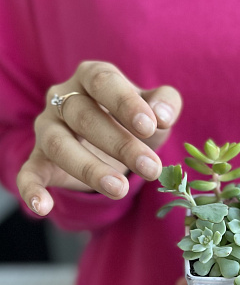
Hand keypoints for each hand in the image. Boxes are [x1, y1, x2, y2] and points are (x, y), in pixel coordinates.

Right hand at [17, 61, 181, 215]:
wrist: (113, 143)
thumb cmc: (134, 120)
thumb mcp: (155, 110)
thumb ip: (166, 102)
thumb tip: (163, 116)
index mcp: (92, 77)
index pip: (103, 81)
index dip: (126, 103)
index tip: (150, 126)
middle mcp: (63, 98)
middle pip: (83, 116)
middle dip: (120, 144)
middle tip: (151, 167)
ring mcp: (47, 129)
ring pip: (59, 145)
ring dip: (89, 168)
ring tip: (120, 188)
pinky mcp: (39, 159)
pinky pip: (28, 173)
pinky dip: (31, 190)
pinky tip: (43, 207)